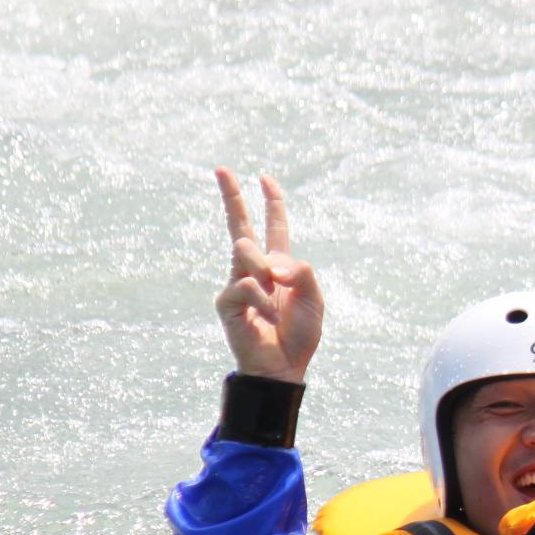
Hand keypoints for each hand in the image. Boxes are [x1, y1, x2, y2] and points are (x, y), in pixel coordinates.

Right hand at [213, 168, 323, 382]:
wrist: (284, 366)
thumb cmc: (300, 334)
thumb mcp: (314, 298)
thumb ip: (302, 271)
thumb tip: (273, 263)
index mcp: (279, 264)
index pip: (274, 225)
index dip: (271, 201)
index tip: (265, 177)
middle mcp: (254, 268)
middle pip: (240, 224)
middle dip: (231, 195)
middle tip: (221, 168)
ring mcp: (237, 281)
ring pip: (247, 251)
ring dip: (266, 271)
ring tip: (274, 298)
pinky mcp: (227, 300)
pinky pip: (246, 284)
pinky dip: (262, 300)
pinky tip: (266, 318)